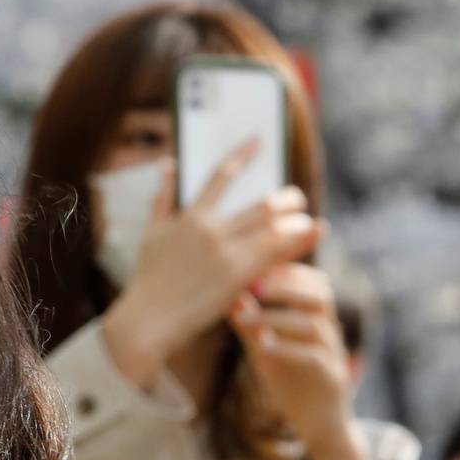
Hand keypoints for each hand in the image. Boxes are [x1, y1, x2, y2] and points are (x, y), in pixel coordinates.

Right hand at [101, 142, 325, 386]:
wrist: (150, 317)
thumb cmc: (149, 276)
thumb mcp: (152, 230)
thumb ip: (163, 195)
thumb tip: (170, 163)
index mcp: (190, 215)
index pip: (222, 175)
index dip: (243, 155)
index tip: (259, 141)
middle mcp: (212, 229)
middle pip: (260, 205)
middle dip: (284, 199)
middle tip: (297, 197)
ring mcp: (227, 253)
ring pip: (273, 229)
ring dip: (295, 221)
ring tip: (308, 220)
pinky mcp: (239, 277)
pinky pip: (274, 256)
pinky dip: (296, 244)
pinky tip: (310, 237)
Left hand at [229, 263, 363, 459]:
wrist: (320, 425)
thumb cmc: (291, 379)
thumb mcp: (264, 347)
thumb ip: (249, 321)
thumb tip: (223, 291)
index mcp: (315, 317)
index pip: (309, 278)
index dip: (284, 267)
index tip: (251, 262)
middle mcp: (329, 331)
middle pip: (319, 293)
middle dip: (284, 284)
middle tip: (252, 284)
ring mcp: (334, 355)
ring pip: (314, 324)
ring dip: (276, 317)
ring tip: (245, 317)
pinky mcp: (333, 380)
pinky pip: (315, 358)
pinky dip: (288, 349)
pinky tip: (264, 346)